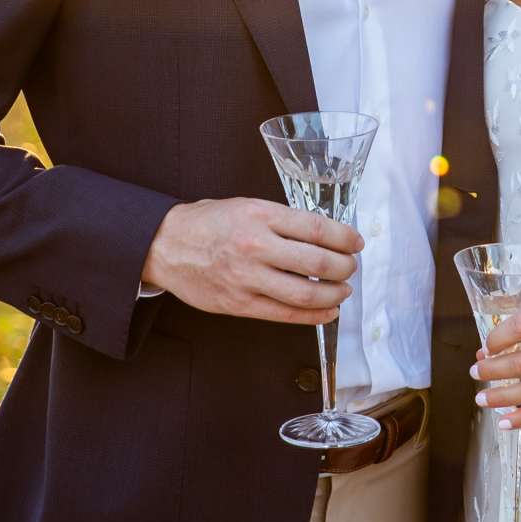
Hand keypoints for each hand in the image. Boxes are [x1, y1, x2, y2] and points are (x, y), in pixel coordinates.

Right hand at [143, 198, 361, 324]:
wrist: (165, 245)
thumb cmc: (207, 223)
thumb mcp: (245, 206)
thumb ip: (281, 220)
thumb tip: (322, 235)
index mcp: (260, 215)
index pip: (316, 228)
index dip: (345, 237)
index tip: (356, 242)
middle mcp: (255, 245)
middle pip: (318, 262)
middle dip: (345, 267)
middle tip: (351, 267)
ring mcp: (247, 278)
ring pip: (305, 292)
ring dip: (334, 294)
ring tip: (343, 290)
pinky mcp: (239, 304)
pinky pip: (285, 314)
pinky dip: (313, 315)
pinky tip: (327, 311)